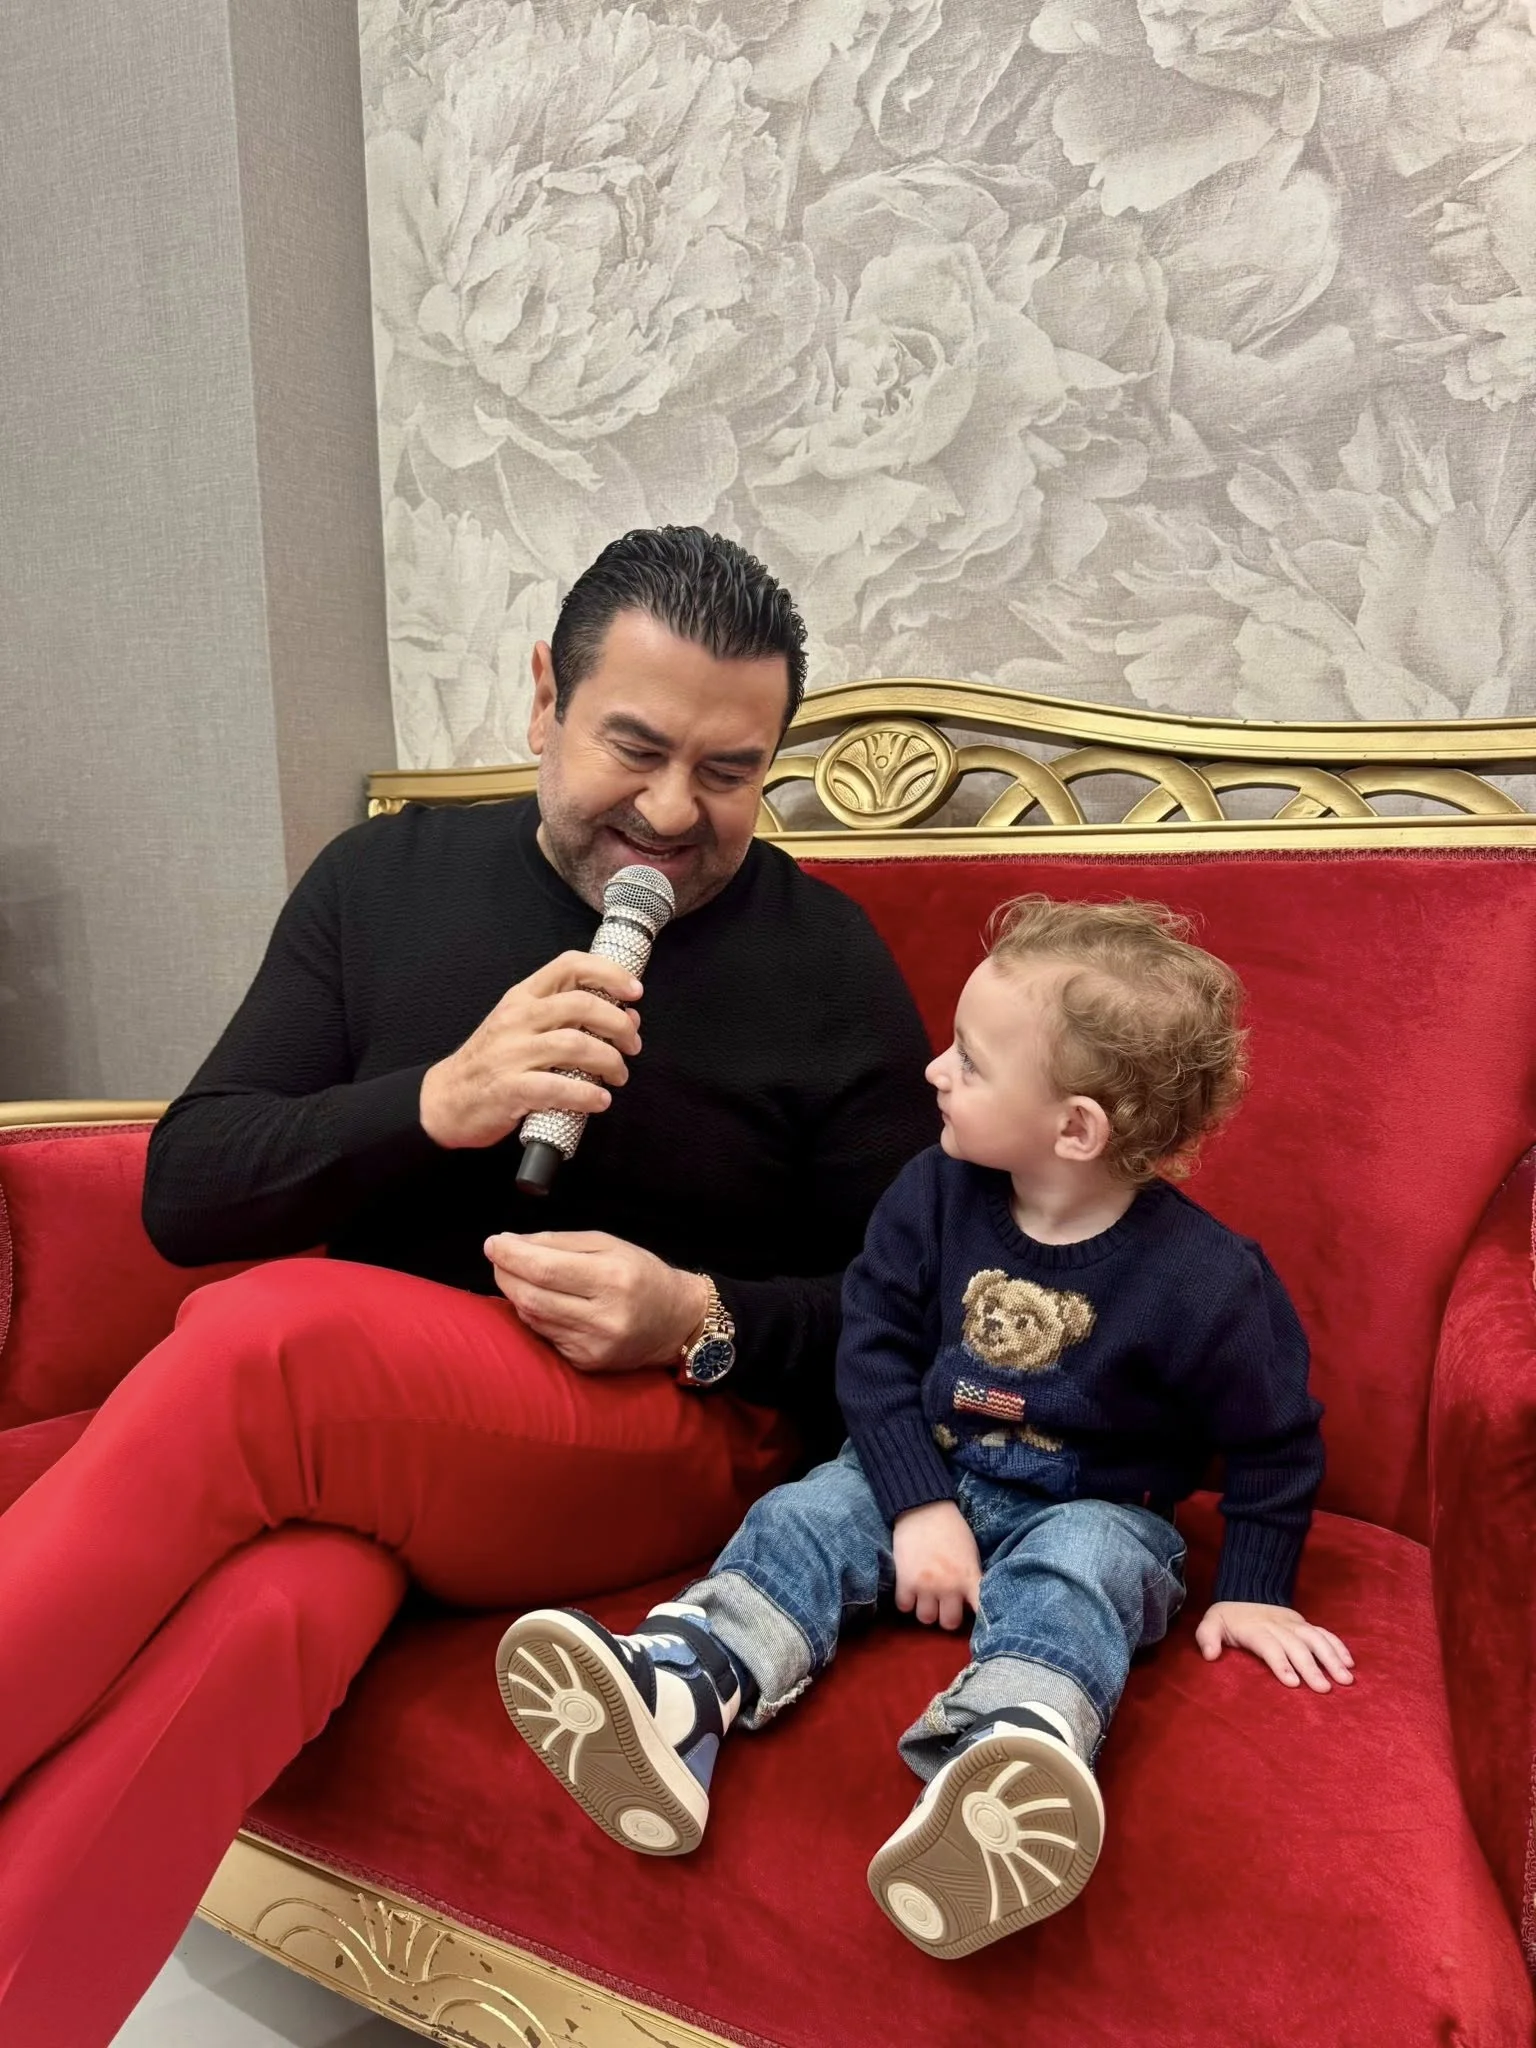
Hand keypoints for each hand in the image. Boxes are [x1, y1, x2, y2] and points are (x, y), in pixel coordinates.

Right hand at [419, 952, 643, 1150]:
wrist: (445, 1099)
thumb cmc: (492, 1062)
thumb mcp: (523, 1027)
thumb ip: (569, 1019)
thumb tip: (626, 1017)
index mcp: (522, 997)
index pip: (569, 966)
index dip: (609, 974)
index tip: (634, 992)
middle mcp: (517, 1018)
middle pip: (581, 1005)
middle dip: (619, 1025)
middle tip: (633, 1045)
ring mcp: (511, 1053)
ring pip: (576, 1045)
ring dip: (610, 1061)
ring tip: (619, 1075)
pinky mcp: (510, 1089)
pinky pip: (559, 1087)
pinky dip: (587, 1095)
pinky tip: (599, 1100)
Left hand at [483, 1229, 709, 1372]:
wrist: (676, 1320)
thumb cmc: (641, 1274)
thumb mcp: (608, 1243)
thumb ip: (558, 1242)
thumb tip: (511, 1242)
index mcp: (612, 1278)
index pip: (544, 1269)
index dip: (511, 1255)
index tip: (494, 1242)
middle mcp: (604, 1317)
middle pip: (532, 1296)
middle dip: (505, 1273)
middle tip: (499, 1257)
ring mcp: (594, 1345)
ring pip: (533, 1317)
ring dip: (515, 1293)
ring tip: (517, 1274)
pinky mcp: (586, 1362)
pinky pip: (545, 1334)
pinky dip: (534, 1314)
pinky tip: (540, 1300)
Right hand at [893, 1500, 981, 1631]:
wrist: (923, 1508)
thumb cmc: (951, 1528)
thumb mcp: (970, 1553)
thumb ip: (971, 1578)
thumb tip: (969, 1601)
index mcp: (969, 1577)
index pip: (981, 1611)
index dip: (982, 1623)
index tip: (980, 1626)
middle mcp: (948, 1586)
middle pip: (949, 1623)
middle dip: (947, 1615)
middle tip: (944, 1604)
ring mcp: (925, 1586)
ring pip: (926, 1619)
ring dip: (926, 1610)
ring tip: (926, 1597)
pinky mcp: (904, 1581)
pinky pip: (904, 1607)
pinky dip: (907, 1601)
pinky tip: (910, 1590)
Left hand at [1195, 1602, 1354, 1692]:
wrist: (1244, 1592)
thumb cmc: (1227, 1619)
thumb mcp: (1210, 1624)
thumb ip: (1207, 1637)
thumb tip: (1210, 1654)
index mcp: (1255, 1628)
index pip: (1269, 1645)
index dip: (1281, 1663)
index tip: (1293, 1683)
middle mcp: (1278, 1625)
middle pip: (1296, 1646)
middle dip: (1311, 1667)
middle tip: (1325, 1689)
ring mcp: (1294, 1623)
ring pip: (1316, 1639)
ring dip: (1332, 1658)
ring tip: (1345, 1680)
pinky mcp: (1304, 1623)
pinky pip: (1324, 1633)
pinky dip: (1338, 1646)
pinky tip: (1350, 1663)